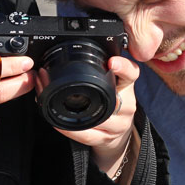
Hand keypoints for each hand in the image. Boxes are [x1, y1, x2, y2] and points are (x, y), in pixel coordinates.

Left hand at [50, 55, 139, 178]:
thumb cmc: (110, 101)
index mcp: (126, 86)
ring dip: (74, 112)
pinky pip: (88, 135)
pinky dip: (72, 130)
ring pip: (100, 120)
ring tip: (53, 100)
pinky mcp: (107, 139)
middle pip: (117, 99)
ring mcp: (118, 124)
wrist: (117, 132)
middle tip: (65, 79)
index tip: (112, 62)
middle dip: (94, 91)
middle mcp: (127, 104)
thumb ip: (101, 67)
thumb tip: (74, 45)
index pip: (131, 73)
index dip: (124, 67)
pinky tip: (58, 123)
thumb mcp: (111, 82)